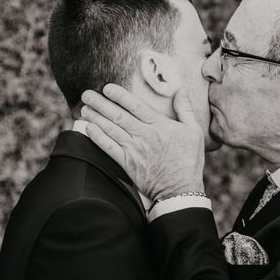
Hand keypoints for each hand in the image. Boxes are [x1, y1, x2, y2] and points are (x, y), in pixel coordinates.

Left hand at [80, 84, 205, 200]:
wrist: (181, 191)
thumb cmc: (189, 161)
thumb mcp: (194, 132)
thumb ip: (185, 109)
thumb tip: (181, 89)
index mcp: (160, 125)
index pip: (135, 105)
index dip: (119, 95)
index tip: (107, 88)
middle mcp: (144, 135)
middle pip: (118, 115)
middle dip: (100, 103)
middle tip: (87, 94)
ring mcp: (134, 150)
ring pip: (111, 129)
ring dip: (96, 118)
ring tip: (84, 108)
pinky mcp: (128, 164)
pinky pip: (109, 148)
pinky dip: (98, 138)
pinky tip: (89, 129)